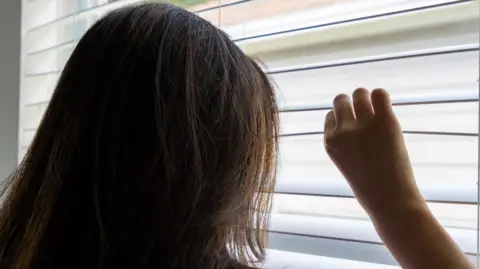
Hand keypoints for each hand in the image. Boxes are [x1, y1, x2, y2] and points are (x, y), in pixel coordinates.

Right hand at [324, 88, 423, 213]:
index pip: (330, 116)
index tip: (354, 126)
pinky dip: (381, 96)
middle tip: (365, 115)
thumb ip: (344, 142)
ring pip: (359, 93)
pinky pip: (379, 94)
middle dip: (352, 104)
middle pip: (341, 100)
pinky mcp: (385, 121)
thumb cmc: (369, 187)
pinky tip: (385, 107)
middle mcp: (342, 131)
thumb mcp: (345, 163)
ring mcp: (363, 125)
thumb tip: (353, 120)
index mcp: (330, 142)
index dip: (343, 119)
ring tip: (377, 109)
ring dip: (367, 97)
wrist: (389, 199)